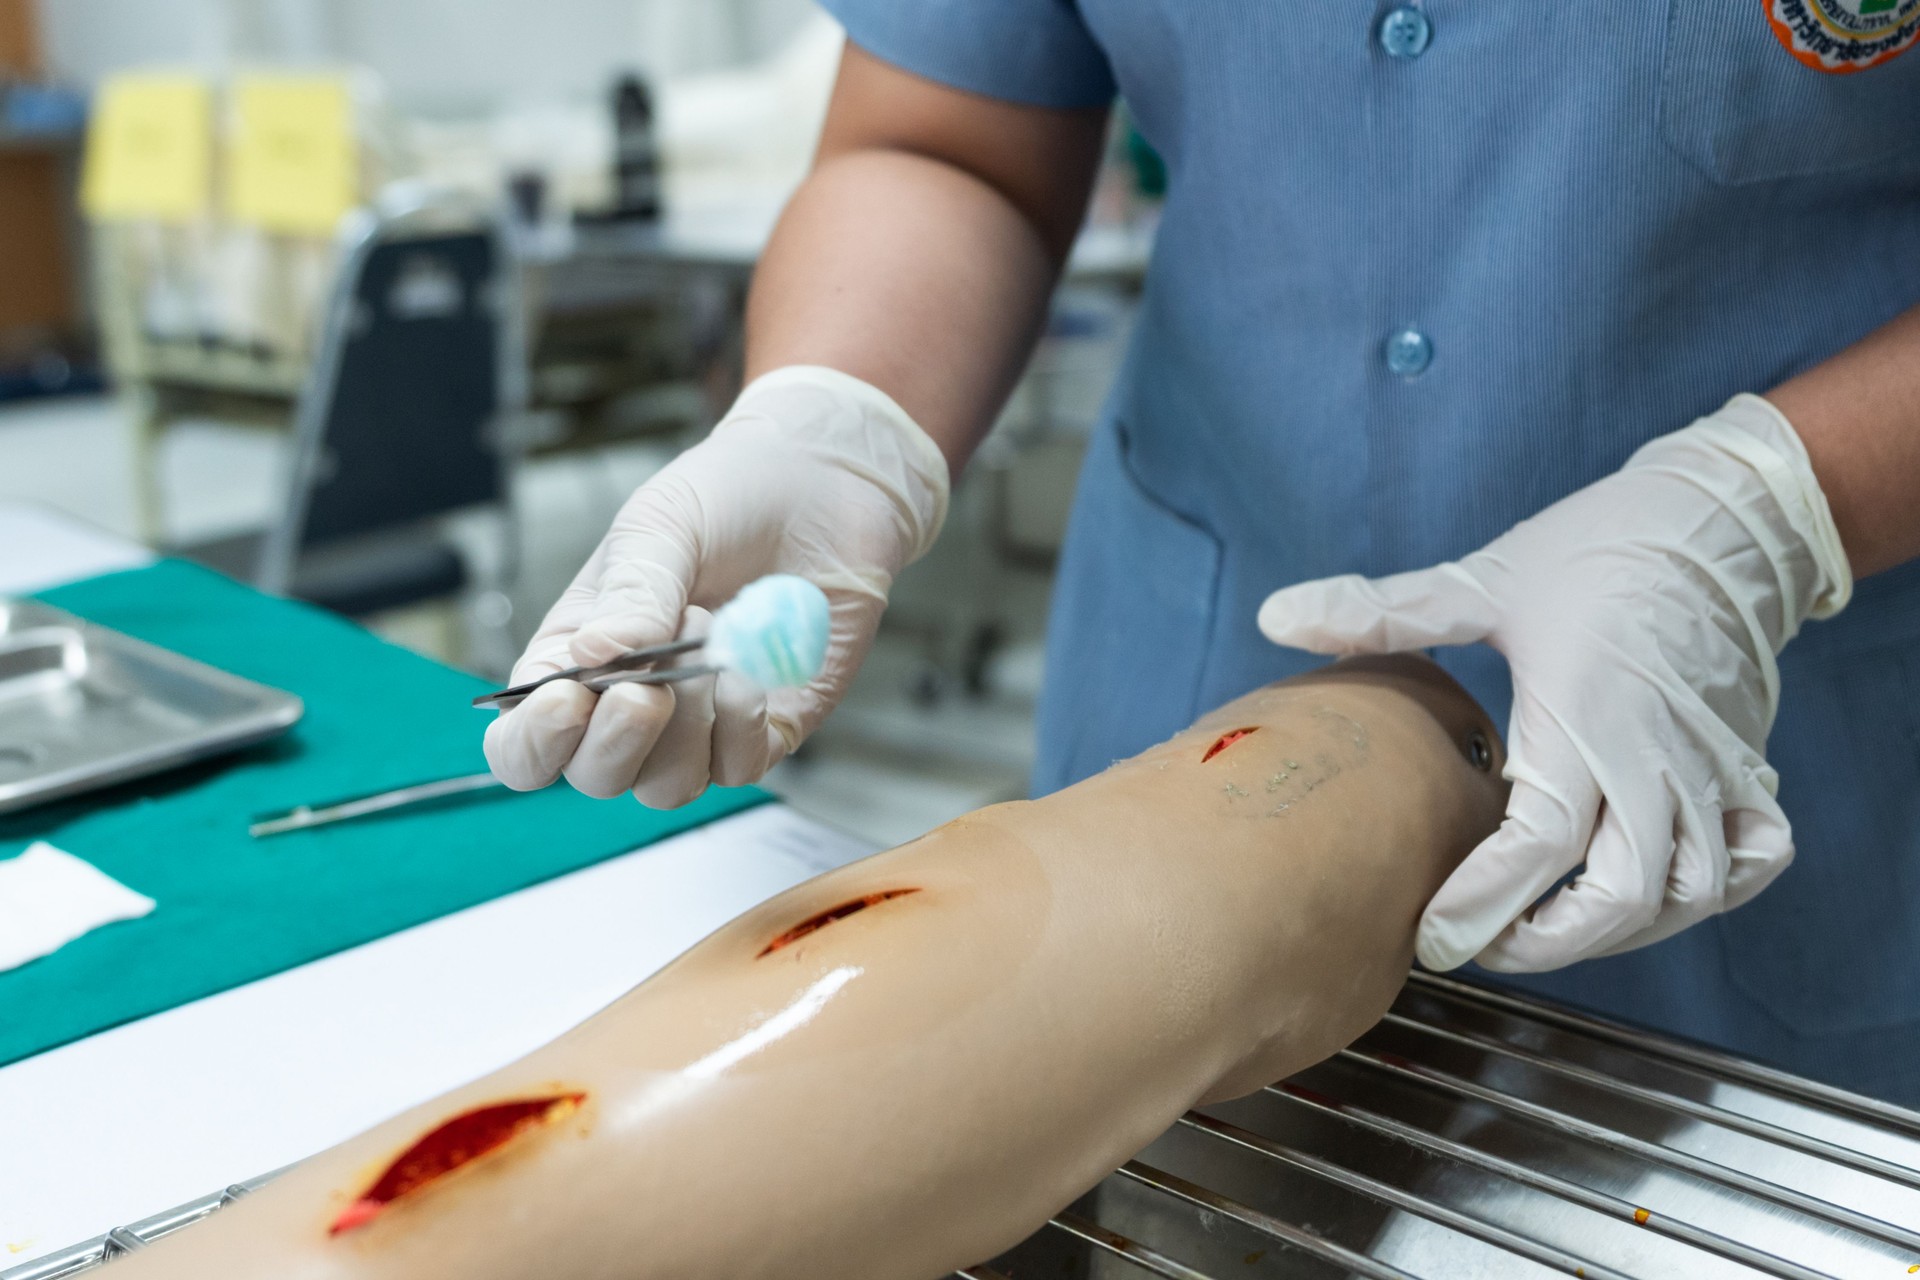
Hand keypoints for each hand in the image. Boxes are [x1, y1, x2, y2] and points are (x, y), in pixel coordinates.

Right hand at [485, 366, 948, 806]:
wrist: (818, 482)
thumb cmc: (723, 500)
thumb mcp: (660, 527)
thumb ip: (630, 594)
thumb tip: (588, 656)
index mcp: (577, 659)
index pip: (525, 743)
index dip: (534, 742)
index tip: (569, 700)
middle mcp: (632, 705)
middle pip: (595, 776)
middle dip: (618, 741)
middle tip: (649, 684)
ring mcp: (700, 725)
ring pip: (667, 786)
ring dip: (687, 725)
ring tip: (711, 638)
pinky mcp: (765, 728)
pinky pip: (739, 769)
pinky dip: (741, 727)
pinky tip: (749, 671)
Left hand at [1257, 395, 1851, 971]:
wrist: (1720, 517)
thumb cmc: (1599, 547)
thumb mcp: (1481, 581)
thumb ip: (1379, 611)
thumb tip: (1274, 614)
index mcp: (1583, 716)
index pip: (1539, 844)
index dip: (1485, 901)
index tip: (1435, 934)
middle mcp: (1656, 755)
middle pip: (1620, 897)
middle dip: (1547, 942)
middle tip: (1481, 944)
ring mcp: (1712, 768)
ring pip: (1686, 895)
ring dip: (1618, 930)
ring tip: (1545, 926)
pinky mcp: (1746, 766)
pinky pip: (1749, 859)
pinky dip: (1703, 893)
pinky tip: (1650, 894)